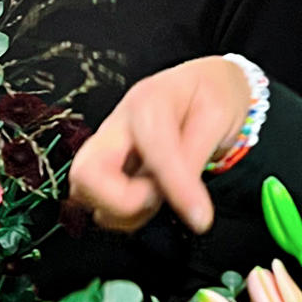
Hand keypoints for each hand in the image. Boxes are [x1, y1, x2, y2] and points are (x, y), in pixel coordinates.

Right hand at [69, 56, 252, 234]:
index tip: (200, 217)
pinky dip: (121, 214)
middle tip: (156, 199)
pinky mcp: (104, 165)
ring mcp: (105, 146)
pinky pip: (96, 201)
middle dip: (120, 202)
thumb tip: (192, 208)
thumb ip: (196, 159)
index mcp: (148, 102)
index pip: (153, 152)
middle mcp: (116, 124)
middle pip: (85, 174)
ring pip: (84, 192)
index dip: (176, 189)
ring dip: (121, 211)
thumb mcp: (217, 117)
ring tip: (155, 198)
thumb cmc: (210, 94)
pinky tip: (147, 200)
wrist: (203, 83)